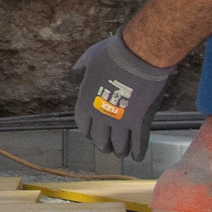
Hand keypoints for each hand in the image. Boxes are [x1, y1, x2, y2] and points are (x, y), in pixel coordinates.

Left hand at [71, 32, 173, 162]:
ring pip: (118, 144)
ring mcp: (121, 120)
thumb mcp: (88, 59)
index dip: (88, 131)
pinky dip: (138, 151)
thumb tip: (71, 76)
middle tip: (107, 147)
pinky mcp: (140, 121)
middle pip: (99, 139)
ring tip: (121, 153)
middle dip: (103, 144)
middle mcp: (101, 115)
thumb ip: (79, 70)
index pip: (83, 125)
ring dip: (119, 150)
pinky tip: (137, 156)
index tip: (91, 133)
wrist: (138, 56)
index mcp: (86, 102)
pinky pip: (138, 142)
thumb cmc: (112, 55)